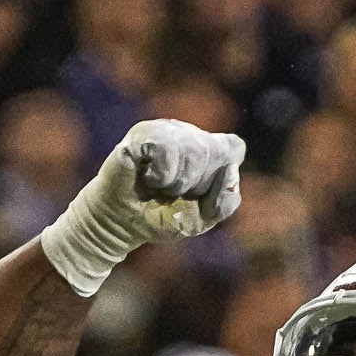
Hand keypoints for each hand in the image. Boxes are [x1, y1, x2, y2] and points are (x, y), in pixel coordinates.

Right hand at [37, 119, 246, 295]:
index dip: (222, 174)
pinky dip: (162, 173)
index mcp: (206, 149)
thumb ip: (226, 201)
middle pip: (214, 151)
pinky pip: (167, 146)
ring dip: (178, 181)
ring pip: (194, 146)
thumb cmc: (160, 217)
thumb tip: (231, 170)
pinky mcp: (142, 133)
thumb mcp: (202, 219)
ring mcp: (165, 130)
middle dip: (196, 183)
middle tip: (172, 193)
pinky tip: (150, 179)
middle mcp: (187, 133)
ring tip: (160, 187)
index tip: (200, 193)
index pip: (233, 147)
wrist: (121, 225)